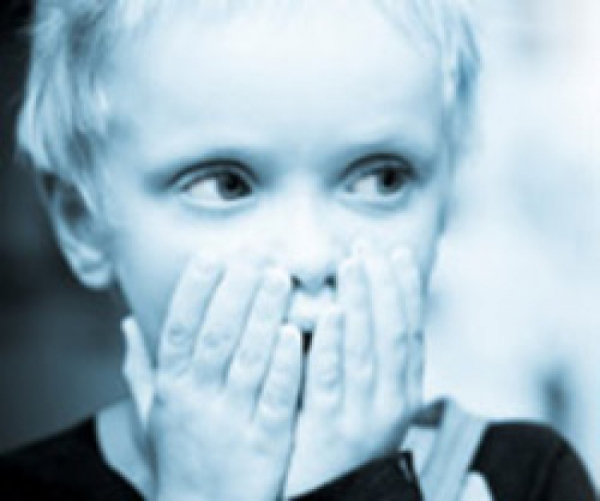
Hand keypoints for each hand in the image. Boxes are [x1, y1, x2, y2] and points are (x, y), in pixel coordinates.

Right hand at [123, 256, 302, 500]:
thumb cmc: (181, 455)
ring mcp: (232, 420)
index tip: (213, 255)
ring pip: (248, 358)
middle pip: (217, 334)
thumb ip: (141, 367)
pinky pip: (274, 397)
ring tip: (279, 277)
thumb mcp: (154, 414)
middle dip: (236, 289)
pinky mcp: (266, 442)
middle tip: (255, 251)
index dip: (195, 290)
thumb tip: (127, 323)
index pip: (179, 329)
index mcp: (173, 388)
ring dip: (263, 315)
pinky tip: (295, 333)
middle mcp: (199, 399)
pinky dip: (283, 365)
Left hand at [284, 242, 423, 496]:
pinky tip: (330, 311)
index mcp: (404, 393)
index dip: (405, 290)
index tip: (396, 253)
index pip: (410, 331)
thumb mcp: (369, 402)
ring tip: (352, 263)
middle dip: (383, 285)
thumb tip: (363, 308)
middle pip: (391, 332)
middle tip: (368, 246)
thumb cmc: (343, 442)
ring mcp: (362, 415)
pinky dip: (333, 342)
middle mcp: (391, 402)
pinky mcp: (328, 427)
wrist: (329, 499)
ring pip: (366, 348)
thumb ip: (371, 361)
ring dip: (361, 302)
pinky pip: (332, 378)